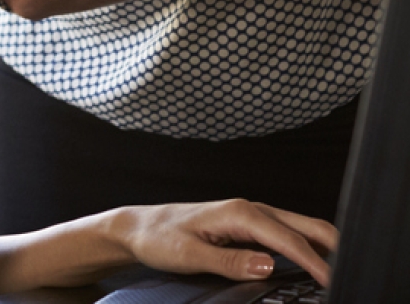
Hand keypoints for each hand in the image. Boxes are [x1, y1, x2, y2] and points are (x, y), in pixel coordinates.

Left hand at [113, 199, 336, 286]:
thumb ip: (230, 261)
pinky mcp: (248, 225)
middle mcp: (248, 209)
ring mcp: (250, 216)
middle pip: (304, 224)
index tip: (333, 282)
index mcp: (237, 213)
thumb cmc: (160, 238)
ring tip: (343, 271)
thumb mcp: (189, 254)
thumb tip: (269, 265)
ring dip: (323, 245)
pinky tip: (317, 263)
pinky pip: (287, 233)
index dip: (315, 262)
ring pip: (299, 227)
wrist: (139, 227)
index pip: (288, 238)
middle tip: (353, 274)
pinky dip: (308, 246)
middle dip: (333, 246)